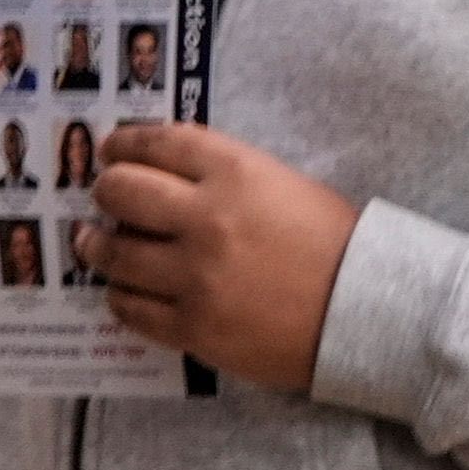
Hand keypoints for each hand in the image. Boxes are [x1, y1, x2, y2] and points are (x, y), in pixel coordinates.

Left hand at [89, 120, 357, 393]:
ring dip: (98, 246)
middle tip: (107, 198)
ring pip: (115, 253)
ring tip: (96, 245)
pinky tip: (125, 293)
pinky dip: (120, 298)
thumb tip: (161, 172)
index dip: (122, 144)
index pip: (153, 142)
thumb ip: (220, 173)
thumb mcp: (279, 182)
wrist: (372, 313)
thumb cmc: (333, 242)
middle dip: (106, 191)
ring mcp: (197, 276)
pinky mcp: (196, 327)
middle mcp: (206, 217)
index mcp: (233, 171)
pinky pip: (131, 310)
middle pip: (120, 192)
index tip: (111, 151)